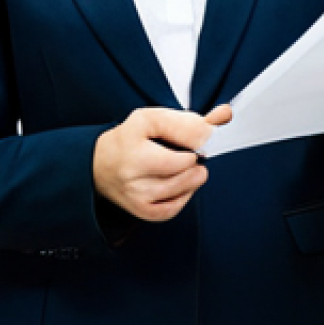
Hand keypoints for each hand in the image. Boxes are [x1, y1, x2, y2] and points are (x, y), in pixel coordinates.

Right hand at [93, 105, 232, 221]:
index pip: (183, 145)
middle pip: (185, 168)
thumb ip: (189, 118)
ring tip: (185, 166)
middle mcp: (133, 171)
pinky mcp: (142, 210)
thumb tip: (226, 114)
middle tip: (189, 152)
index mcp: (134, 141)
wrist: (98, 166)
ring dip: (192, 177)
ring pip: (183, 188)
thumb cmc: (128, 139)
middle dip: (194, 159)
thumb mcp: (152, 118)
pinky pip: (174, 208)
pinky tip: (178, 184)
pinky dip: (183, 195)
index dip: (199, 141)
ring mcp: (137, 194)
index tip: (199, 137)